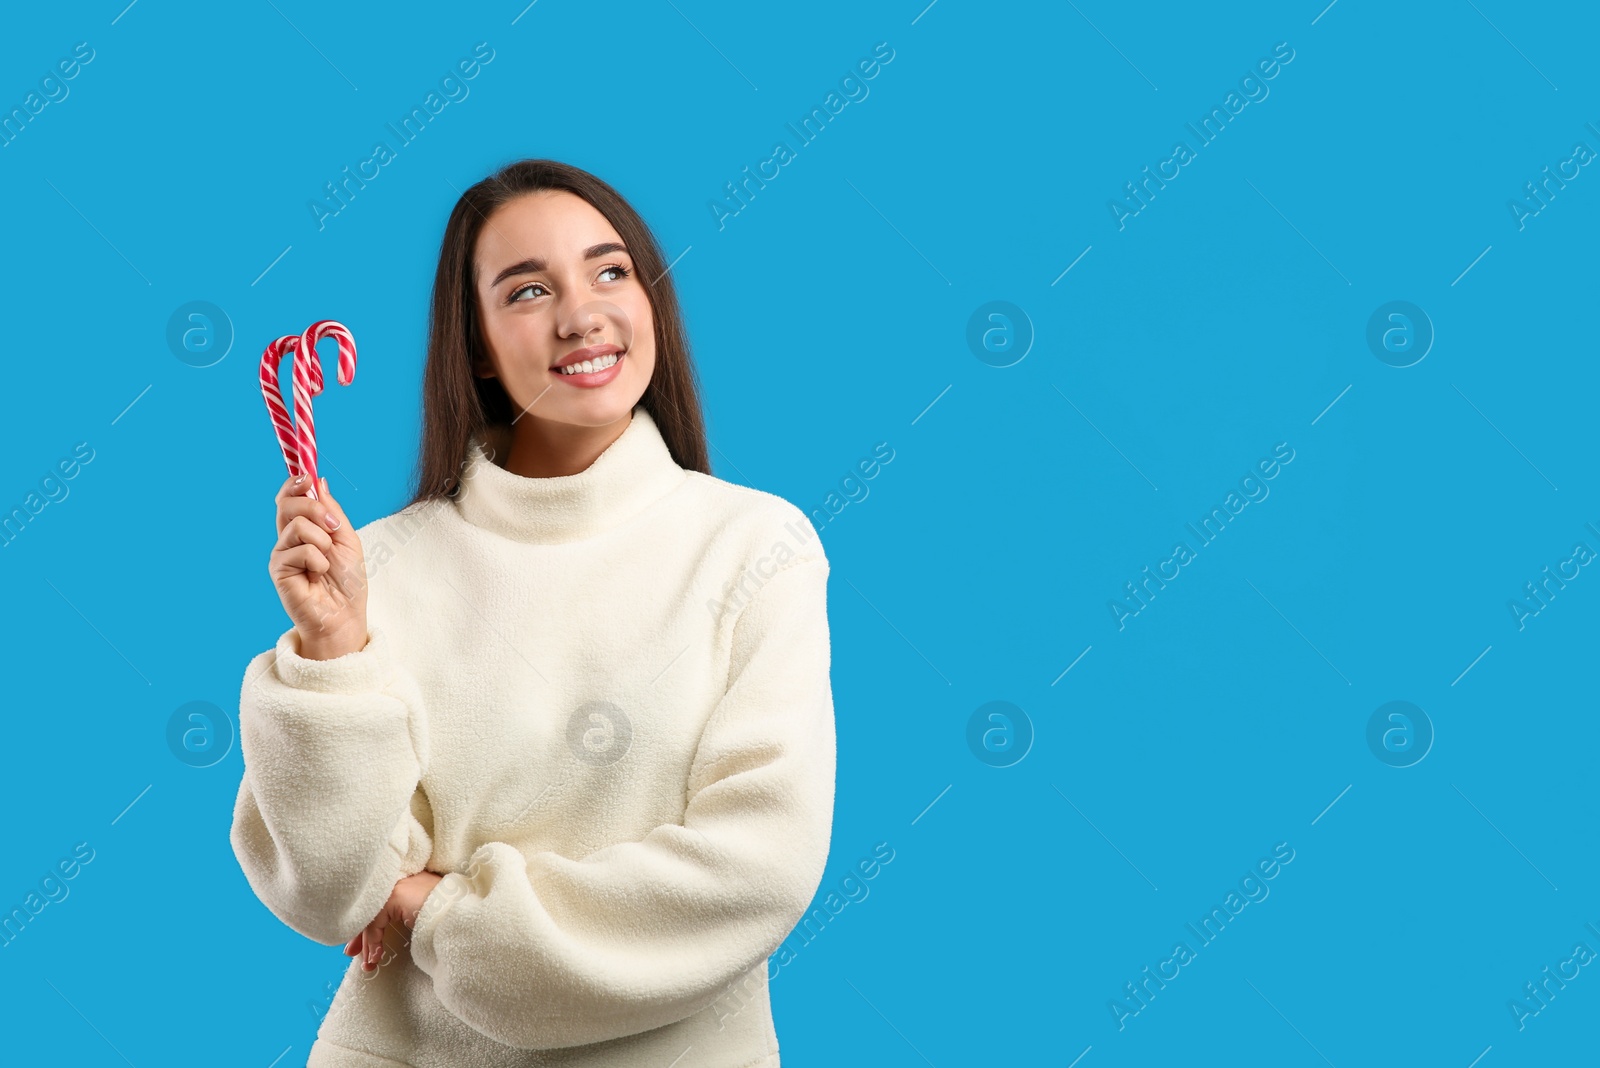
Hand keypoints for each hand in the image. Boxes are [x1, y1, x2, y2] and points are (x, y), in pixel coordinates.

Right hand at [269, 473, 368, 659]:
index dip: (294, 483)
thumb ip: (332, 511)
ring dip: (322, 539)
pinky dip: (318, 560)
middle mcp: (289, 538)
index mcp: (305, 528)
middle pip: (286, 503)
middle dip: (314, 507)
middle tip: (333, 527)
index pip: (289, 498)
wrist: (345, 616)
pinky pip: (299, 549)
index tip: (307, 477)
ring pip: (296, 524)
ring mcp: (282, 553)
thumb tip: (319, 481)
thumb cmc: (348, 582)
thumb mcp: (347, 539)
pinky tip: (319, 575)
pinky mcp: (278, 570)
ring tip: (328, 561)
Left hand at [344, 871, 444, 972]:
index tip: (363, 944)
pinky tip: (377, 957)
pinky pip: (376, 923)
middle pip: (372, 909)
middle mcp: (400, 880)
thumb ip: (407, 916)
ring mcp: (397, 886)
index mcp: (409, 882)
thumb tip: (387, 936)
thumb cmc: (449, 914)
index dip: (369, 925)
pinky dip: (374, 942)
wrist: (463, 911)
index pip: (381, 903)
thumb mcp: (425, 914)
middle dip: (361, 935)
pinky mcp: (394, 896)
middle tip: (353, 954)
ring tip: (369, 964)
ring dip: (368, 944)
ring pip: (372, 918)